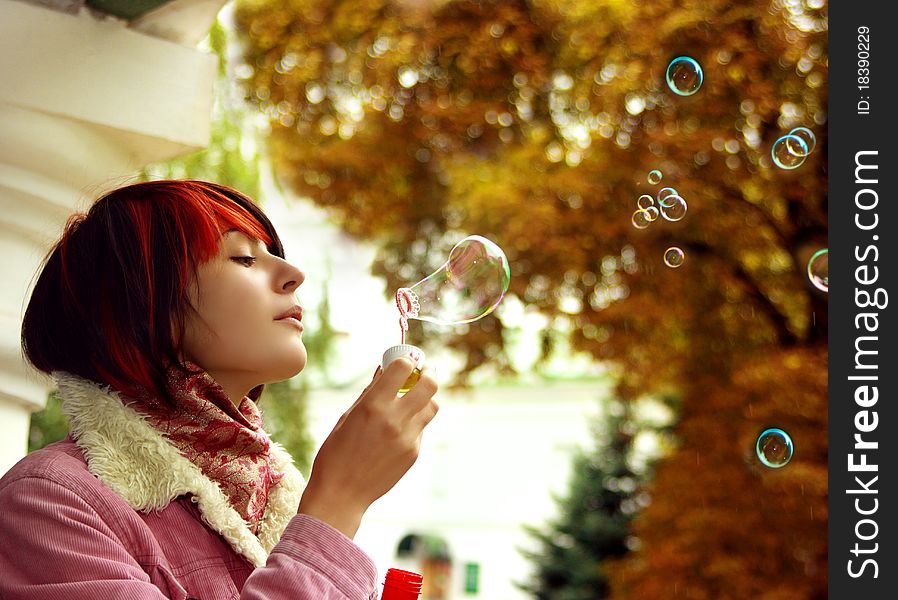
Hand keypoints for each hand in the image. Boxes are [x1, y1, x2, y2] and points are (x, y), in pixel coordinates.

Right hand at [297, 356, 438, 538]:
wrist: (341, 495)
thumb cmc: (335, 454)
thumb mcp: (346, 418)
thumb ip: (369, 393)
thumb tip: (384, 371)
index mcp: (373, 406)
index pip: (403, 368)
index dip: (406, 360)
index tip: (405, 361)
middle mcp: (394, 419)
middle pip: (430, 384)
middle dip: (429, 373)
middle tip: (424, 372)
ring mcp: (408, 437)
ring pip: (432, 406)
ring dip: (425, 398)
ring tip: (412, 400)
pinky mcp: (413, 453)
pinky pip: (421, 429)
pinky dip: (414, 423)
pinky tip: (396, 431)